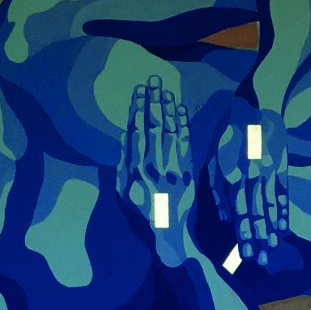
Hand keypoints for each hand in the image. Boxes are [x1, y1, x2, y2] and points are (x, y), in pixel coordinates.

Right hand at [117, 76, 197, 266]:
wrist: (167, 229)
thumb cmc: (142, 207)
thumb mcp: (123, 188)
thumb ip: (123, 162)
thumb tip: (126, 134)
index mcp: (135, 169)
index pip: (137, 132)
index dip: (138, 110)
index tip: (139, 92)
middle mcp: (153, 166)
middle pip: (154, 127)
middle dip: (153, 102)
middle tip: (154, 81)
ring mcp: (172, 168)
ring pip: (170, 132)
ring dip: (168, 109)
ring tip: (166, 89)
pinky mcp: (187, 172)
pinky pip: (185, 144)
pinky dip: (183, 125)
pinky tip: (181, 109)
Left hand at [208, 105, 287, 268]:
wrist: (256, 109)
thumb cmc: (228, 136)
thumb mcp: (214, 160)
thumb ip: (218, 192)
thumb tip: (226, 219)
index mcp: (232, 178)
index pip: (239, 213)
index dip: (243, 235)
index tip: (245, 255)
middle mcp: (252, 180)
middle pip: (257, 216)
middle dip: (259, 240)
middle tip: (262, 261)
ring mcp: (269, 175)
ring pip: (271, 208)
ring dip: (272, 230)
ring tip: (273, 248)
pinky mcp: (282, 169)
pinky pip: (283, 196)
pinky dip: (284, 213)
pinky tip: (285, 228)